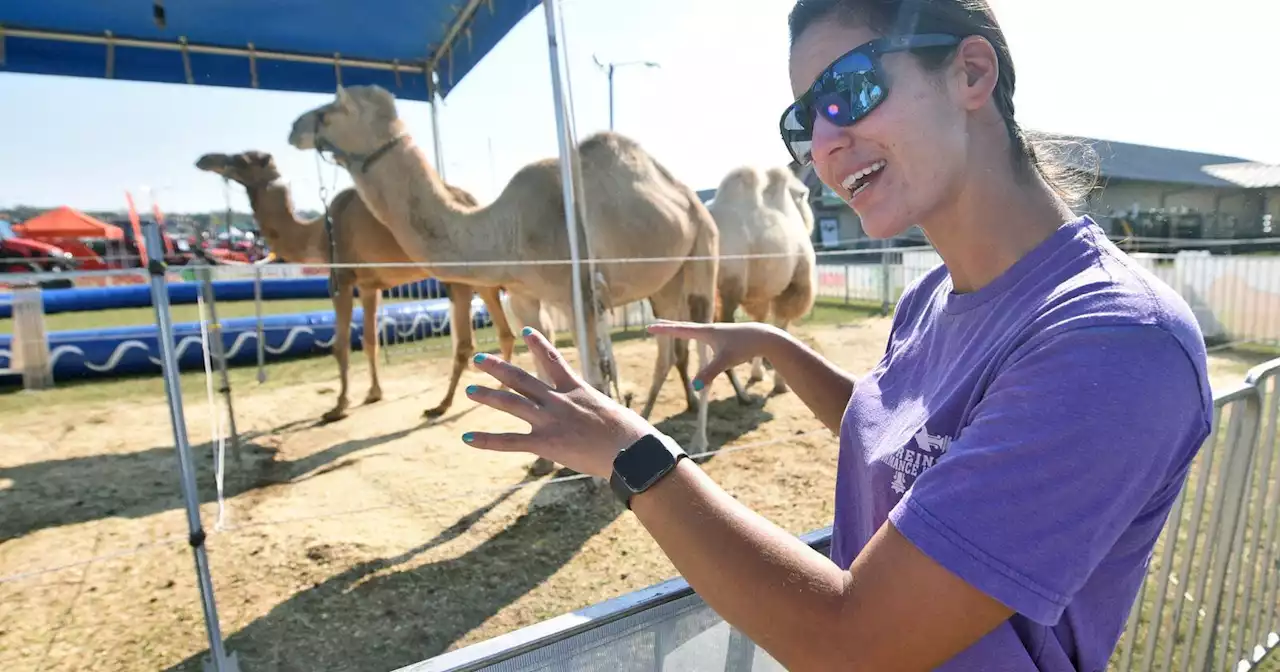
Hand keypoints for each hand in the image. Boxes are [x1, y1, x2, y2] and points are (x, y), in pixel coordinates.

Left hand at [462, 327, 655, 478]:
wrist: (633, 451)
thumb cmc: (632, 436)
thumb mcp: (613, 414)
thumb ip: (598, 414)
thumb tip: (604, 422)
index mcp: (577, 390)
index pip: (554, 360)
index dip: (538, 344)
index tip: (525, 330)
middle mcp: (559, 401)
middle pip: (522, 379)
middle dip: (499, 368)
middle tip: (479, 358)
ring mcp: (551, 421)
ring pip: (511, 403)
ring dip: (488, 396)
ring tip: (469, 390)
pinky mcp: (546, 444)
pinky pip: (511, 441)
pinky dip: (487, 440)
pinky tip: (468, 438)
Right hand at [647, 319, 782, 388]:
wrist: (765, 337)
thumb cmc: (744, 346)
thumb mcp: (725, 361)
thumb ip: (710, 373)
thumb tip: (696, 387)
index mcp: (706, 332)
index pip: (679, 330)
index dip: (664, 330)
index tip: (649, 327)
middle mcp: (710, 330)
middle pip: (684, 327)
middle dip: (669, 327)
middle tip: (654, 324)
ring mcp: (718, 333)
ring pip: (695, 330)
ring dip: (682, 329)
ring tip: (674, 329)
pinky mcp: (726, 338)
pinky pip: (705, 336)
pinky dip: (696, 335)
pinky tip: (700, 338)